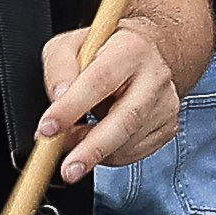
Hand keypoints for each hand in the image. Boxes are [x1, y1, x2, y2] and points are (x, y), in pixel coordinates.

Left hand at [39, 21, 181, 181]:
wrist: (144, 52)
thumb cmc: (104, 50)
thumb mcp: (69, 45)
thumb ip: (60, 68)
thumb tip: (57, 99)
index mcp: (130, 50)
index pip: (99, 82)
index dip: (71, 108)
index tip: (47, 129)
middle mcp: (154, 77)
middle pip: (126, 120)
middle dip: (93, 149)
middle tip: (68, 169)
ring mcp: (165, 104)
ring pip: (128, 142)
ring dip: (93, 152)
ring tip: (70, 142)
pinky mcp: (168, 126)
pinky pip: (134, 152)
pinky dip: (109, 154)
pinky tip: (96, 138)